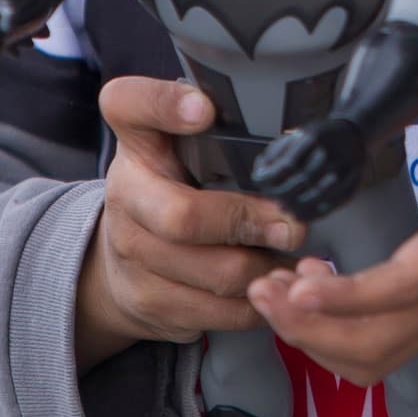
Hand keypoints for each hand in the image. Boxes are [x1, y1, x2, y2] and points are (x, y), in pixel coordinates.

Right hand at [75, 76, 305, 375]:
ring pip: (215, 272)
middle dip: (250, 223)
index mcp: (137, 139)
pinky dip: (259, 303)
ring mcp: (131, 253)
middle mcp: (124, 192)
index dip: (166, 106)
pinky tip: (275, 283)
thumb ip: (224, 124)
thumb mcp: (186, 142)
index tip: (206, 110)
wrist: (120, 260)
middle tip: (294, 224)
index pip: (131, 104)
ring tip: (294, 256)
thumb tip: (297, 135)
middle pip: (184, 216)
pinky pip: (220, 312)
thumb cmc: (176, 185)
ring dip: (266, 268)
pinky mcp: (150, 303)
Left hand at [247, 48, 417, 387]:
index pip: (406, 286)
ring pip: (376, 355)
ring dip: (317, 336)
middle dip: (311, 326)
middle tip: (261, 282)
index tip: (300, 280)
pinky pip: (383, 344)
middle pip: (377, 342)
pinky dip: (338, 332)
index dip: (349, 293)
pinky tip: (314, 282)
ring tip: (274, 287)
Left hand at [252, 115, 366, 220]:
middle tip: (273, 196)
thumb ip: (275, 153)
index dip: (270, 177)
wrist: (351, 135)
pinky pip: (328, 206)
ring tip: (286, 205)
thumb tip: (260, 173)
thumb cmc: (319, 138)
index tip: (262, 182)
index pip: (286, 164)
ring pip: (313, 197)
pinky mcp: (350, 185)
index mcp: (312, 138)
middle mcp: (329, 153)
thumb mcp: (295, 135)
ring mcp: (342, 170)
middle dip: (280, 194)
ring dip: (294, 206)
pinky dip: (310, 213)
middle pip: (299, 183)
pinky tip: (301, 211)